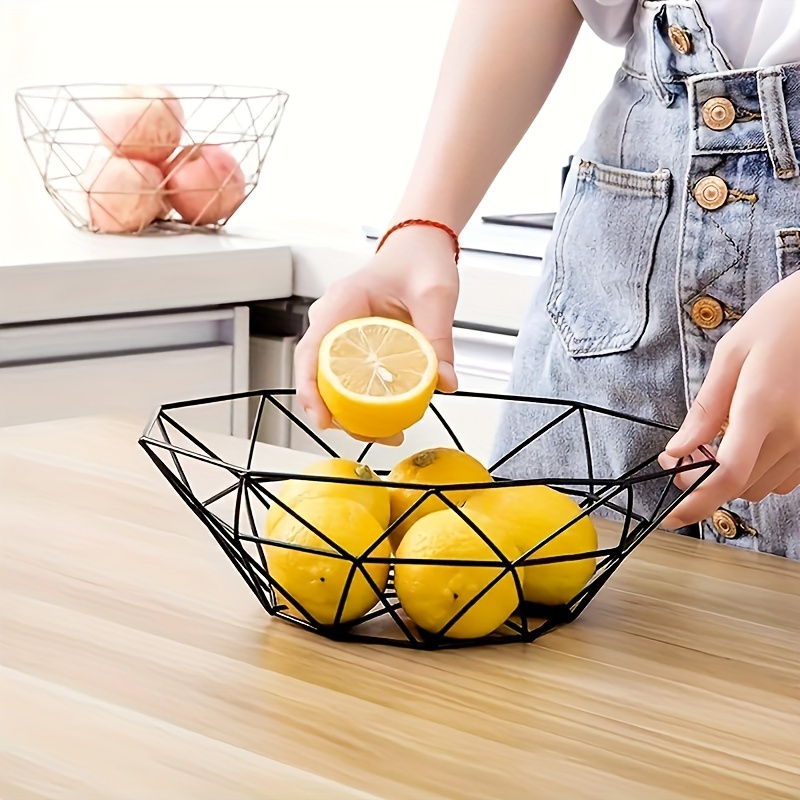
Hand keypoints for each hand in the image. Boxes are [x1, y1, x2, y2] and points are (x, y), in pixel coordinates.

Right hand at [294, 225, 459, 445]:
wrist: (419, 247)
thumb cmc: (418, 259)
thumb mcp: (435, 296)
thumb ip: (440, 338)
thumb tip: (446, 382)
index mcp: (342, 302)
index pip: (311, 350)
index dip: (310, 389)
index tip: (323, 418)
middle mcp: (333, 319)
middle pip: (318, 375)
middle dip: (338, 413)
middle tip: (376, 435)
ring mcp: (340, 333)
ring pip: (331, 381)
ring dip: (351, 412)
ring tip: (388, 431)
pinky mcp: (352, 344)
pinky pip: (347, 376)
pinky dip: (362, 400)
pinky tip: (387, 415)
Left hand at [659, 272, 799, 528]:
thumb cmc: (783, 321)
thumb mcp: (733, 354)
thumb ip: (705, 407)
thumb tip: (678, 449)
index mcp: (762, 406)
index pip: (728, 474)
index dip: (696, 503)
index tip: (671, 515)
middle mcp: (793, 431)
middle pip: (740, 488)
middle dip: (705, 483)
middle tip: (685, 456)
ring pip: (763, 487)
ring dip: (734, 478)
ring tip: (718, 443)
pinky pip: (786, 478)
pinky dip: (760, 471)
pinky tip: (750, 442)